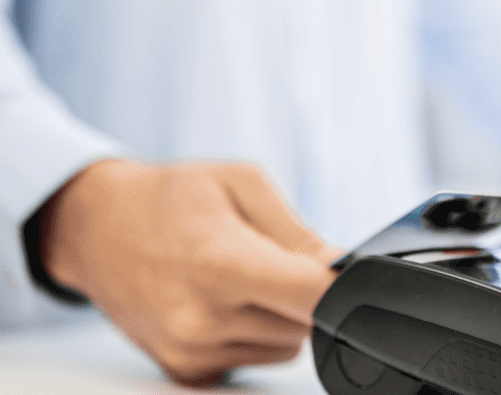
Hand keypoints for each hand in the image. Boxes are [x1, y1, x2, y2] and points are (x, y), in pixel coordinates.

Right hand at [38, 160, 343, 385]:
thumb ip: (298, 231)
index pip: (311, 295)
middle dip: (305, 290)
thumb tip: (340, 269)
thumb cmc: (170, 197)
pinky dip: (254, 332)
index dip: (341, 285)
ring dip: (280, 313)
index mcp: (219, 261)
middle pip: (306, 322)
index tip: (349, 274)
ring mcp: (192, 350)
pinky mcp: (186, 370)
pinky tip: (224, 301)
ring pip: (288, 344)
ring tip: (241, 276)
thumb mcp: (242, 184)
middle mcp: (202, 316)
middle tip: (271, 257)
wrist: (96, 227)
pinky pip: (258, 358)